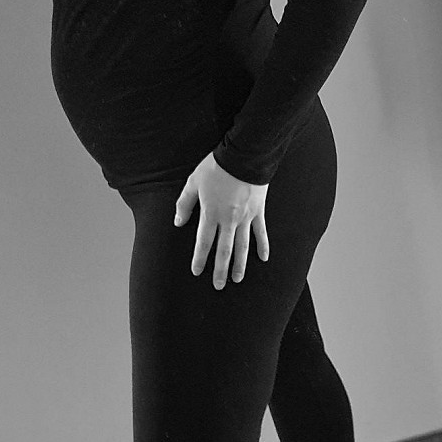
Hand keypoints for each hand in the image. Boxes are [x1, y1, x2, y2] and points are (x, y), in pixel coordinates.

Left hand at [173, 153, 269, 288]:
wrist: (245, 155)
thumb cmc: (216, 167)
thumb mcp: (194, 182)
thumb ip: (185, 203)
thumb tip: (178, 222)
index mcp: (211, 214)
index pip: (203, 242)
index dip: (199, 259)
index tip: (197, 272)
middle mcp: (229, 220)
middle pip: (224, 251)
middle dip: (220, 270)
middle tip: (218, 286)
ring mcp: (246, 218)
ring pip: (243, 246)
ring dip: (240, 265)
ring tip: (237, 279)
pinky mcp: (259, 211)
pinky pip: (261, 233)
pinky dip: (263, 246)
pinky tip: (263, 259)